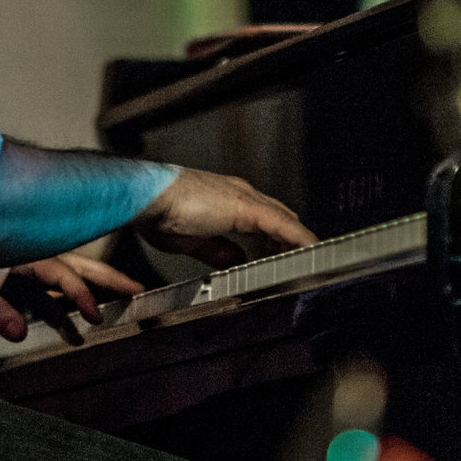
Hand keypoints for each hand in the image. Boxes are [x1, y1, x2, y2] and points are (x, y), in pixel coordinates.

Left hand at [0, 252, 143, 342]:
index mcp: (26, 253)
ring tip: (113, 315)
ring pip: (69, 279)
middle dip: (108, 279)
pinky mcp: (20, 285)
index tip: (95, 316)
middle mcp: (33, 258)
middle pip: (79, 266)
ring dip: (90, 297)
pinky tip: (75, 333)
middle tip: (138, 290)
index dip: (81, 294)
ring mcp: (29, 271)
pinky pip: (50, 297)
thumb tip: (20, 333)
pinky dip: (65, 312)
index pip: (63, 273)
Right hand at [136, 168, 316, 260]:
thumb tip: (234, 260)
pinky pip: (284, 226)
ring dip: (298, 244)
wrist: (146, 197)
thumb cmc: (156, 213)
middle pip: (278, 219)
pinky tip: (314, 253)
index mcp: (223, 200)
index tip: (279, 259)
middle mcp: (238, 193)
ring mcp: (245, 198)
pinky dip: (301, 241)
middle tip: (298, 267)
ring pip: (285, 222)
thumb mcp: (190, 240)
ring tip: (312, 266)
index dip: (273, 240)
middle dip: (289, 243)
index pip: (261, 219)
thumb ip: (215, 250)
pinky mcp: (247, 206)